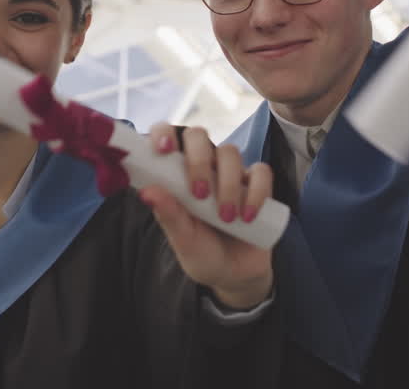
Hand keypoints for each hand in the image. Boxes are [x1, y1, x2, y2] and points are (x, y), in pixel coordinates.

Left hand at [141, 124, 273, 309]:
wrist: (236, 275)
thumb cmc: (202, 253)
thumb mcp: (183, 240)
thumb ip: (168, 215)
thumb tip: (146, 192)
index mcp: (175, 174)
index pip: (165, 137)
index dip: (162, 133)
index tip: (163, 150)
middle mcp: (201, 167)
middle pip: (198, 136)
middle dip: (198, 160)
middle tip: (199, 193)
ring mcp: (230, 173)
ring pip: (230, 152)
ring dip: (228, 184)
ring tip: (226, 218)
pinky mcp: (256, 185)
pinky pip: (261, 172)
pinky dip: (257, 191)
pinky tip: (248, 216)